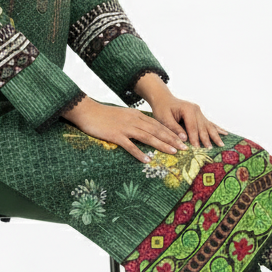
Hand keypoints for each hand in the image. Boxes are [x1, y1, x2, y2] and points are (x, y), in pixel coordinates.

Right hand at [59, 96, 188, 164]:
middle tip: (184, 148)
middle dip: (172, 139)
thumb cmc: (103, 115)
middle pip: (157, 130)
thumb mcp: (122, 115)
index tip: (182, 139)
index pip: (158, 124)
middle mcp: (134, 120)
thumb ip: (134, 121)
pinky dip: (139, 153)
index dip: (171, 132)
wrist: (87, 111)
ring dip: (162, 144)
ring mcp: (125, 128)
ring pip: (148, 137)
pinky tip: (147, 160)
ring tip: (173, 152)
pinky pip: (130, 145)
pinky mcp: (115, 135)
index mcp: (136, 115)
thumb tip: (144, 130)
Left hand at [150, 94, 225, 148]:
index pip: (193, 126)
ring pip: (208, 125)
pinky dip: (217, 128)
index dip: (195, 138)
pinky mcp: (199, 114)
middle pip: (202, 127)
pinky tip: (225, 133)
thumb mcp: (164, 118)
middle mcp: (196, 109)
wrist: (164, 99)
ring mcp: (199, 111)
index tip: (197, 148)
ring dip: (215, 135)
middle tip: (210, 149)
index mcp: (187, 109)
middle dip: (206, 139)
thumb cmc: (162, 108)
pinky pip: (209, 123)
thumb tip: (184, 139)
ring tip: (221, 144)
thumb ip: (174, 128)